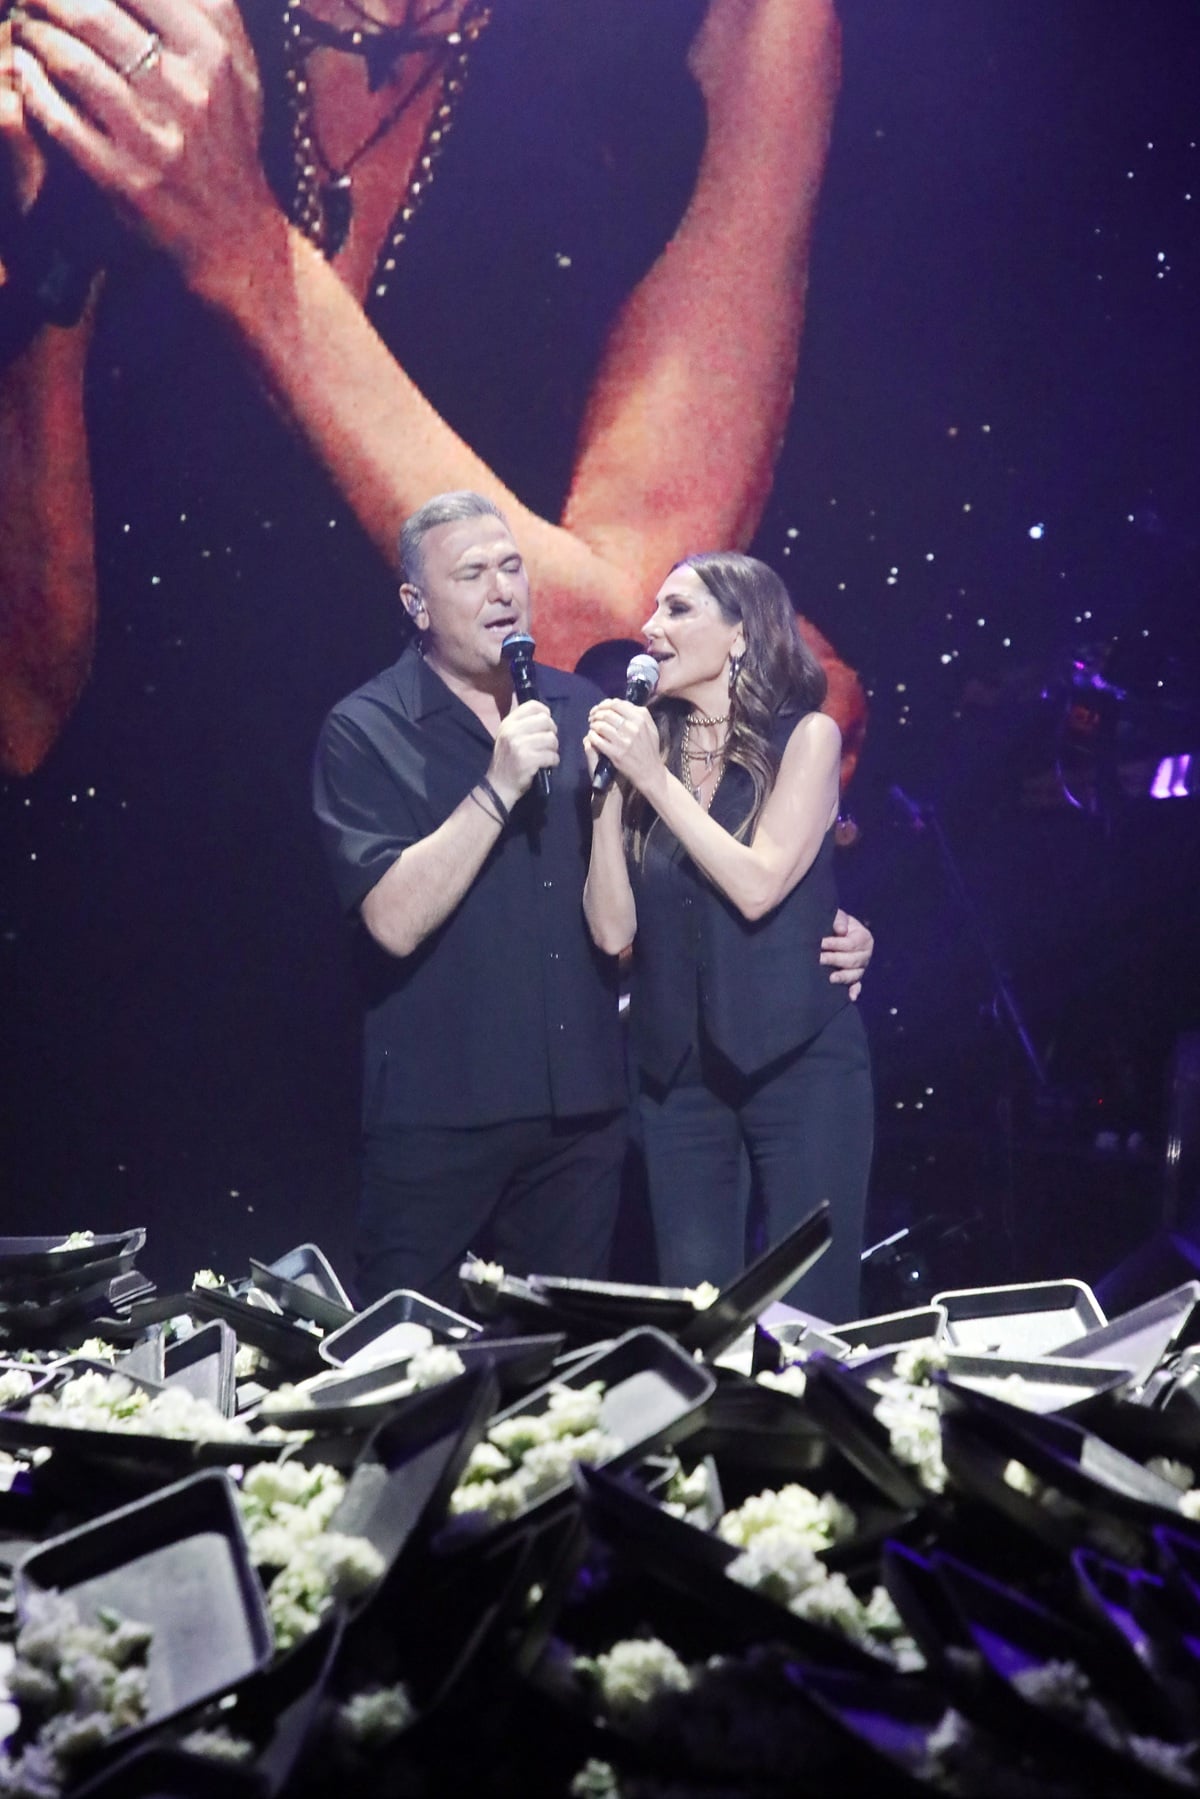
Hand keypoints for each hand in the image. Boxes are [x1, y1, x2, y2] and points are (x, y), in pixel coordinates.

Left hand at [9, 0, 276, 289]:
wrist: (234, 234)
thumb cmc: (226, 137)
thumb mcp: (237, 67)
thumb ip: (211, 9)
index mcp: (213, 54)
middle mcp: (187, 92)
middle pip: (93, 13)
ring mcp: (153, 138)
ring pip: (71, 62)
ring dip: (33, 34)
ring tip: (24, 26)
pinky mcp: (124, 179)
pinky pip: (60, 119)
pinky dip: (33, 86)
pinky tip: (24, 71)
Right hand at [487, 700, 558, 808]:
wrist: (498, 786)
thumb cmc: (506, 761)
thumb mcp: (508, 737)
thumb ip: (523, 724)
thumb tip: (546, 716)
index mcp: (508, 723)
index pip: (533, 705)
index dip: (545, 712)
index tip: (546, 724)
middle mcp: (512, 731)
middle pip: (546, 721)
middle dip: (552, 732)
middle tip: (548, 743)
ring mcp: (519, 745)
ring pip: (551, 739)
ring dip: (554, 749)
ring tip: (547, 755)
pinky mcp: (528, 759)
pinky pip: (552, 755)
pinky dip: (554, 761)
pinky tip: (548, 764)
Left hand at [585, 699, 662, 797]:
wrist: (650, 772)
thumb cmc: (649, 749)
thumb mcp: (651, 728)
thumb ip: (639, 714)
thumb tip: (622, 704)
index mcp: (641, 718)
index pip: (616, 704)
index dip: (604, 704)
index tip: (600, 709)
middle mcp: (633, 728)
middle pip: (606, 713)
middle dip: (596, 714)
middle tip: (592, 718)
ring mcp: (624, 741)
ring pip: (600, 725)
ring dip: (593, 725)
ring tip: (592, 727)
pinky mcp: (616, 753)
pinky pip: (597, 740)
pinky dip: (592, 736)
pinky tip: (592, 736)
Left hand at [820, 907, 872, 1001]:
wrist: (833, 933)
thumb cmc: (835, 923)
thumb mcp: (837, 917)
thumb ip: (839, 919)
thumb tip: (841, 930)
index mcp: (864, 938)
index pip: (850, 944)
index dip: (835, 943)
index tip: (820, 943)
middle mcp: (865, 954)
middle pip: (852, 960)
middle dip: (835, 959)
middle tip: (819, 959)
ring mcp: (861, 968)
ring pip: (854, 975)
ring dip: (843, 977)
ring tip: (830, 978)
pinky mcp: (855, 978)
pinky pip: (856, 986)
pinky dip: (854, 991)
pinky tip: (850, 997)